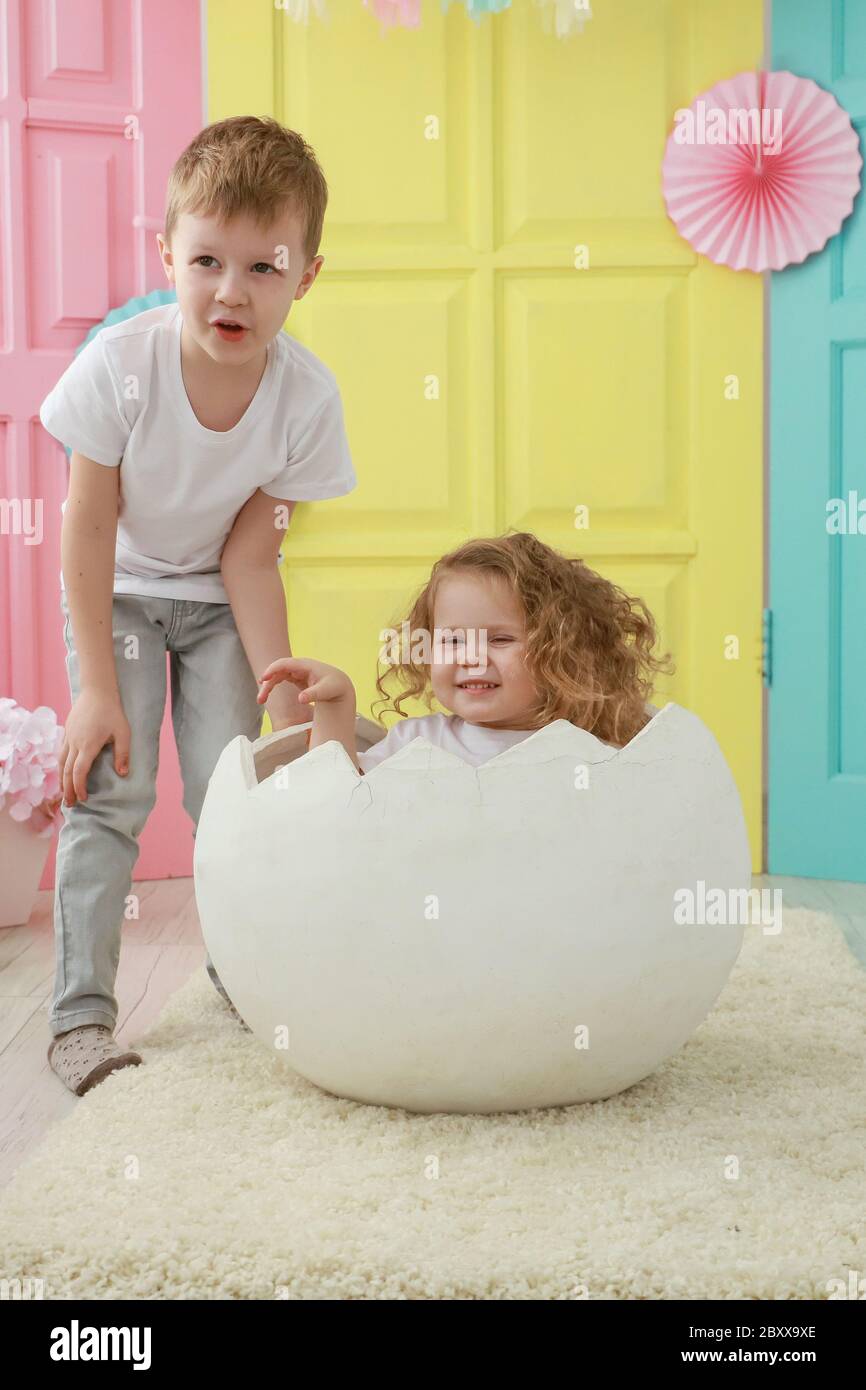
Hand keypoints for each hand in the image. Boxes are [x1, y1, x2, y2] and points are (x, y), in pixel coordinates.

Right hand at [59, 689, 130, 806]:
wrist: (97, 690)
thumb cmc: (112, 711)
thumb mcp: (123, 733)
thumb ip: (123, 754)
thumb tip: (123, 774)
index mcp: (88, 745)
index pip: (79, 772)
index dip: (80, 787)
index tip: (84, 799)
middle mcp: (75, 743)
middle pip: (66, 771)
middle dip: (67, 789)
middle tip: (69, 804)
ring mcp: (68, 737)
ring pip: (60, 762)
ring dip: (61, 779)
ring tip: (63, 792)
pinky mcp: (67, 732)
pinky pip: (61, 753)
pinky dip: (61, 766)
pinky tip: (64, 771)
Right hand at [256, 657, 353, 708]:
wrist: (341, 687)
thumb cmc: (335, 687)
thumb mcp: (326, 691)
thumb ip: (314, 694)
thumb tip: (301, 700)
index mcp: (306, 665)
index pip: (285, 663)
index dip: (272, 670)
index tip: (264, 679)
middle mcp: (299, 666)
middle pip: (278, 670)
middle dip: (267, 682)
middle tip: (260, 699)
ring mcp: (297, 671)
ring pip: (277, 675)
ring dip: (268, 686)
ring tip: (261, 701)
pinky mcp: (296, 677)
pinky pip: (280, 679)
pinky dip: (273, 686)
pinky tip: (266, 694)